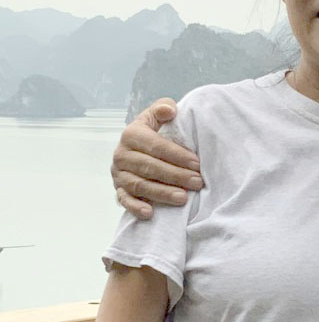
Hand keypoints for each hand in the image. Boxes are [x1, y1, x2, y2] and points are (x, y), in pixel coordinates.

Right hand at [110, 98, 201, 219]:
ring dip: (162, 193)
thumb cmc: (153, 130)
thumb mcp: (155, 116)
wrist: (135, 146)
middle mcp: (121, 155)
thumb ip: (162, 108)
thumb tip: (170, 110)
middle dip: (175, 176)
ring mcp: (118, 174)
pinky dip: (135, 207)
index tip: (197, 164)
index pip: (156, 146)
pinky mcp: (118, 189)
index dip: (177, 155)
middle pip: (150, 167)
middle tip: (197, 182)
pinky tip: (150, 213)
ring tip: (183, 198)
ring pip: (139, 185)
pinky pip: (124, 200)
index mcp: (131, 134)